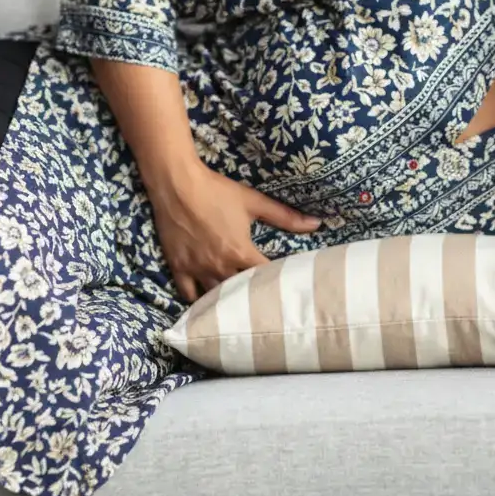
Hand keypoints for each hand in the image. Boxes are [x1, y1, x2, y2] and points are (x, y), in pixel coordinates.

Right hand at [147, 161, 322, 302]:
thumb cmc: (217, 191)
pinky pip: (188, 293)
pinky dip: (197, 301)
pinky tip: (206, 306)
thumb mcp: (253, 202)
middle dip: (252, 298)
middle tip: (263, 304)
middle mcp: (220, 266)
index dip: (276, 284)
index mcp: (241, 253)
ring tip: (238, 310)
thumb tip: (316, 224)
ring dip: (226, 303)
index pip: (265, 278)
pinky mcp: (179, 267)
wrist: (178, 184)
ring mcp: (198, 269)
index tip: (284, 289)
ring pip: (215, 297)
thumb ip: (285, 217)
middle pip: (240, 293)